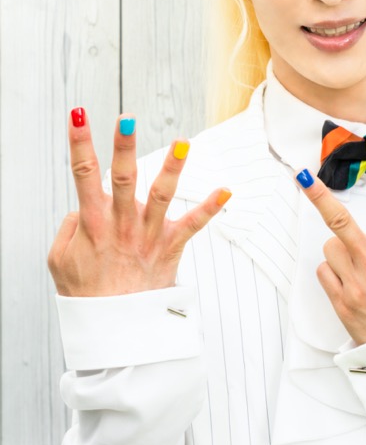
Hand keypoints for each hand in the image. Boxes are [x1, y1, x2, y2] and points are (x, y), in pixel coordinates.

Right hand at [48, 108, 230, 296]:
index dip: (79, 142)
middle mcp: (120, 225)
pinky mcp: (169, 248)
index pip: (82, 174)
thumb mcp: (60, 260)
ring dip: (172, 167)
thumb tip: (82, 206)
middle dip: (123, 147)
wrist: (113, 329)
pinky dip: (211, 208)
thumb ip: (70, 227)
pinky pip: (193, 225)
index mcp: (92, 223)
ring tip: (182, 142)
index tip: (78, 114)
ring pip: (160, 195)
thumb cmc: (85, 293)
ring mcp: (147, 236)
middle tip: (127, 119)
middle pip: (122, 178)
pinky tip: (227, 190)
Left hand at [296, 151, 365, 344]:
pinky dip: (333, 274)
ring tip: (358, 270)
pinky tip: (349, 286)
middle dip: (318, 195)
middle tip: (301, 175)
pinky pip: (324, 272)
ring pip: (329, 248)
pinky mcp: (341, 300)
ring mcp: (354, 281)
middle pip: (339, 220)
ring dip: (338, 253)